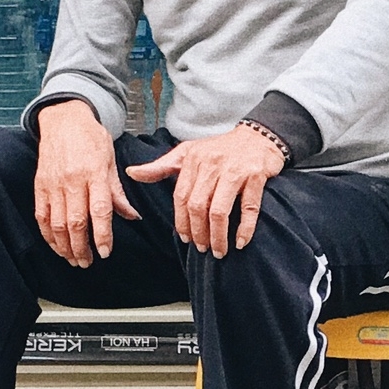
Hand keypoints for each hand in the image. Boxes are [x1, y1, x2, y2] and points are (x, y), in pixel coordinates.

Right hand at [33, 99, 137, 266]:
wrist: (62, 119)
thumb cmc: (90, 138)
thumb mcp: (110, 161)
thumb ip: (117, 191)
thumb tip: (132, 216)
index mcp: (94, 173)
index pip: (99, 210)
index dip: (102, 234)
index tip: (105, 252)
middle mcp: (72, 180)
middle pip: (76, 222)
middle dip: (82, 247)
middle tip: (88, 262)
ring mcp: (53, 183)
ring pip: (57, 222)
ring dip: (65, 245)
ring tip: (73, 259)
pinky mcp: (40, 185)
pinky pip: (41, 215)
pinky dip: (48, 234)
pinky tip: (56, 245)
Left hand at [124, 128, 286, 256]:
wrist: (257, 137)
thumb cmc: (219, 149)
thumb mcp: (187, 152)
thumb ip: (160, 166)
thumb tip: (131, 173)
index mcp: (192, 161)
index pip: (180, 197)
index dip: (181, 221)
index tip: (185, 239)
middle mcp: (211, 165)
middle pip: (197, 206)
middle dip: (198, 232)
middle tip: (201, 248)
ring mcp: (234, 171)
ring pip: (219, 210)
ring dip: (217, 235)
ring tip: (219, 250)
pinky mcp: (255, 177)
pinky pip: (248, 208)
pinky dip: (244, 228)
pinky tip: (240, 242)